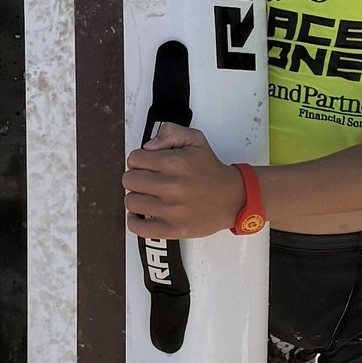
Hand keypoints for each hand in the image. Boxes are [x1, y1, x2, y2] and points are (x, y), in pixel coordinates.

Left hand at [122, 125, 244, 241]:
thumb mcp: (195, 140)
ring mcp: (171, 210)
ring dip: (135, 198)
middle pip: (128, 180)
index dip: (138, 160)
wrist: (233, 198)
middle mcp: (172, 186)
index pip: (134, 159)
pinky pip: (138, 227)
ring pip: (130, 202)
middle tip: (147, 180)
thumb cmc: (211, 171)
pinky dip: (135, 221)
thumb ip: (170, 133)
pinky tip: (142, 214)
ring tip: (147, 196)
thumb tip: (148, 146)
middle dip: (135, 178)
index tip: (147, 165)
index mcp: (175, 163)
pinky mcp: (173, 229)